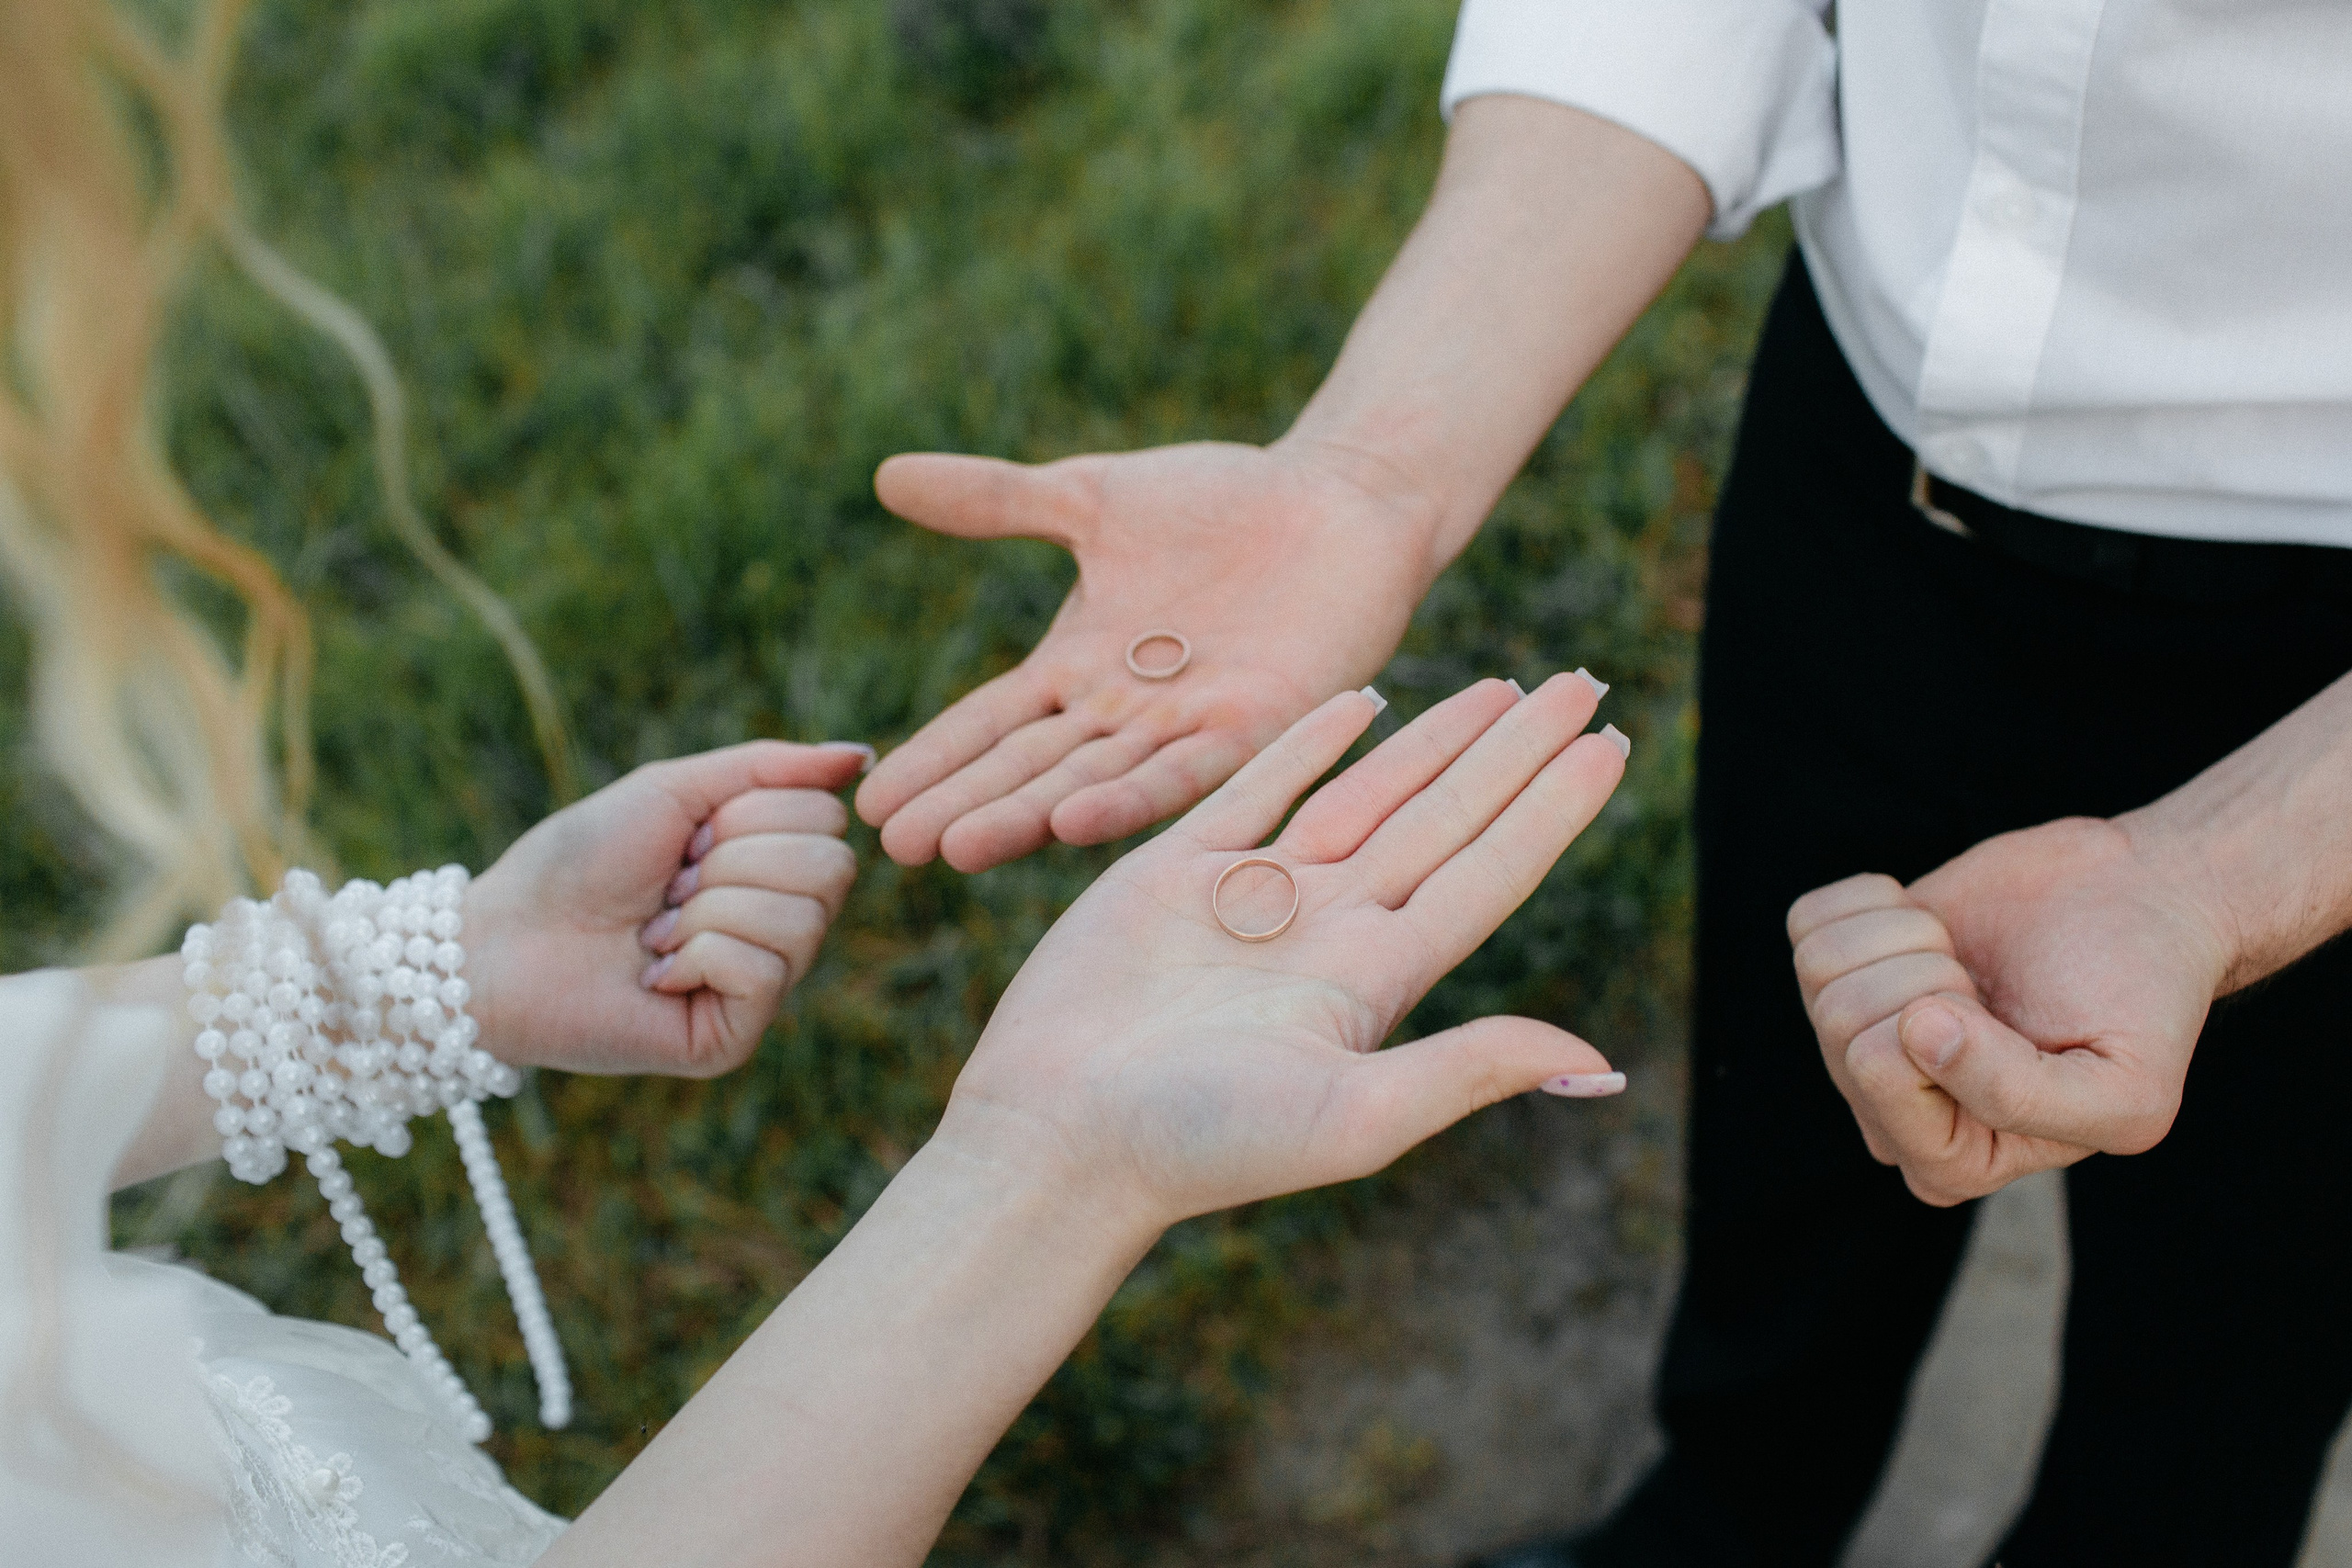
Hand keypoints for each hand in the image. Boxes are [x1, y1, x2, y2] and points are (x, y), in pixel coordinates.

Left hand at [463, 740, 867, 1077]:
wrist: (501, 941)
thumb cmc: (578, 862)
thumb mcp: (674, 791)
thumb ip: (769, 768)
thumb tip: (864, 756)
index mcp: (772, 866)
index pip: (828, 820)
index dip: (748, 816)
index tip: (684, 841)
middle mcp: (780, 927)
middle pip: (833, 867)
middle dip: (732, 861)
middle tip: (671, 887)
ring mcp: (764, 987)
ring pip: (801, 919)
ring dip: (708, 911)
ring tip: (657, 932)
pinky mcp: (736, 1036)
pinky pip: (762, 971)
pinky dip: (696, 956)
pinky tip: (655, 974)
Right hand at [854, 440, 1440, 871]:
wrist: (1338, 498)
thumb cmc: (1221, 501)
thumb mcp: (1093, 498)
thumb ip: (997, 501)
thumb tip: (886, 475)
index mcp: (1078, 668)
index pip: (989, 723)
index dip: (934, 759)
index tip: (869, 799)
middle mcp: (1122, 714)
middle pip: (1028, 766)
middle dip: (964, 804)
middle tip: (893, 847)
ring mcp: (1185, 726)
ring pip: (1090, 780)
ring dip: (1026, 816)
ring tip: (961, 848)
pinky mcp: (1254, 724)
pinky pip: (1184, 772)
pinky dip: (1129, 797)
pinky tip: (1073, 822)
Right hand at [934, 673, 1629, 1229]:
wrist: (1057, 1137)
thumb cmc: (1200, 1144)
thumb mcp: (1354, 1116)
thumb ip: (1468, 1071)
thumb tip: (1596, 1060)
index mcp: (1377, 981)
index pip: (1489, 872)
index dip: (1552, 808)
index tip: (1614, 742)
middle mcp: (1329, 930)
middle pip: (1447, 817)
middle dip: (1516, 751)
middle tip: (1586, 682)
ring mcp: (1254, 898)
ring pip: (1366, 793)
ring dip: (1435, 739)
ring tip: (1504, 686)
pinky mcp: (1174, 873)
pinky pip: (1259, 786)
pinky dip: (1312, 741)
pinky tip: (1364, 699)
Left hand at [1790, 817, 2230, 1204]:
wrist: (2137, 904)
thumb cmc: (2140, 1002)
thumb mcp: (2125, 1089)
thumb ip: (2022, 1097)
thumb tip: (1914, 1033)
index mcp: (1953, 1159)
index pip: (1878, 1075)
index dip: (1948, 1021)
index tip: (2014, 1022)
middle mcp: (1885, 1108)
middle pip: (1840, 1020)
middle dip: (1930, 974)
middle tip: (1990, 989)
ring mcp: (1857, 1035)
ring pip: (1820, 968)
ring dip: (1911, 937)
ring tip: (1968, 962)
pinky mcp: (1845, 966)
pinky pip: (1810, 921)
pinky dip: (1881, 900)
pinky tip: (1933, 926)